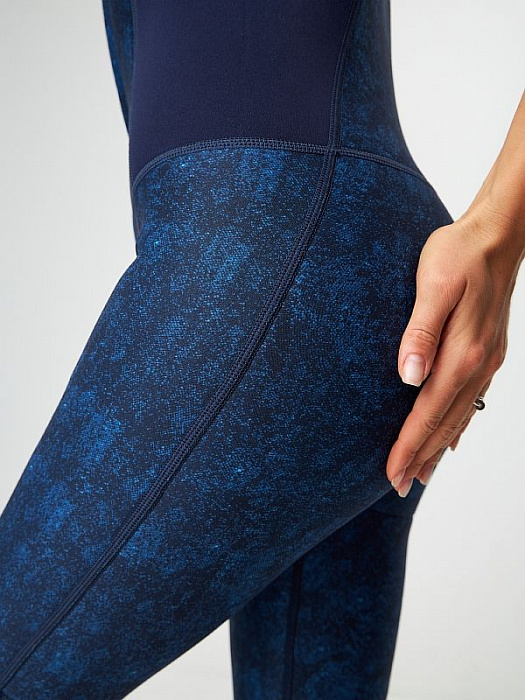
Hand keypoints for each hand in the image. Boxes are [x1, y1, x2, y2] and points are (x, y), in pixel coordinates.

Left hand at [386, 199, 521, 496]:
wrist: (498, 235)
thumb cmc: (460, 254)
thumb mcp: (434, 284)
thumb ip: (420, 331)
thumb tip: (408, 376)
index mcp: (463, 352)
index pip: (429, 412)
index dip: (409, 446)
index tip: (392, 474)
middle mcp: (478, 364)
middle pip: (445, 423)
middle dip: (421, 457)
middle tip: (399, 486)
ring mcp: (486, 360)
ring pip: (459, 416)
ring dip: (439, 447)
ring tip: (422, 474)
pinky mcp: (487, 352)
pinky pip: (470, 400)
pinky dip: (458, 426)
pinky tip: (452, 439)